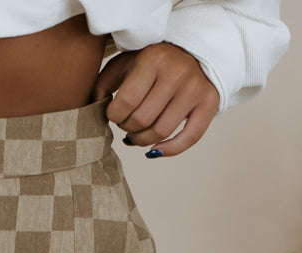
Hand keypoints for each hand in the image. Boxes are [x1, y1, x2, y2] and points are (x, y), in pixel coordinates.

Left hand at [91, 42, 219, 157]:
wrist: (193, 51)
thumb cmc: (152, 62)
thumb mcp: (126, 63)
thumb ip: (104, 84)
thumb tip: (91, 111)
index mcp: (153, 58)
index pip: (125, 103)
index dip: (114, 117)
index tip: (115, 114)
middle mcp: (177, 72)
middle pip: (142, 121)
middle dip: (128, 128)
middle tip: (126, 124)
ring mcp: (195, 88)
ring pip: (161, 133)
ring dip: (143, 141)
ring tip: (137, 134)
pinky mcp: (210, 103)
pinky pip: (189, 139)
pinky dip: (168, 151)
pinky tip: (154, 151)